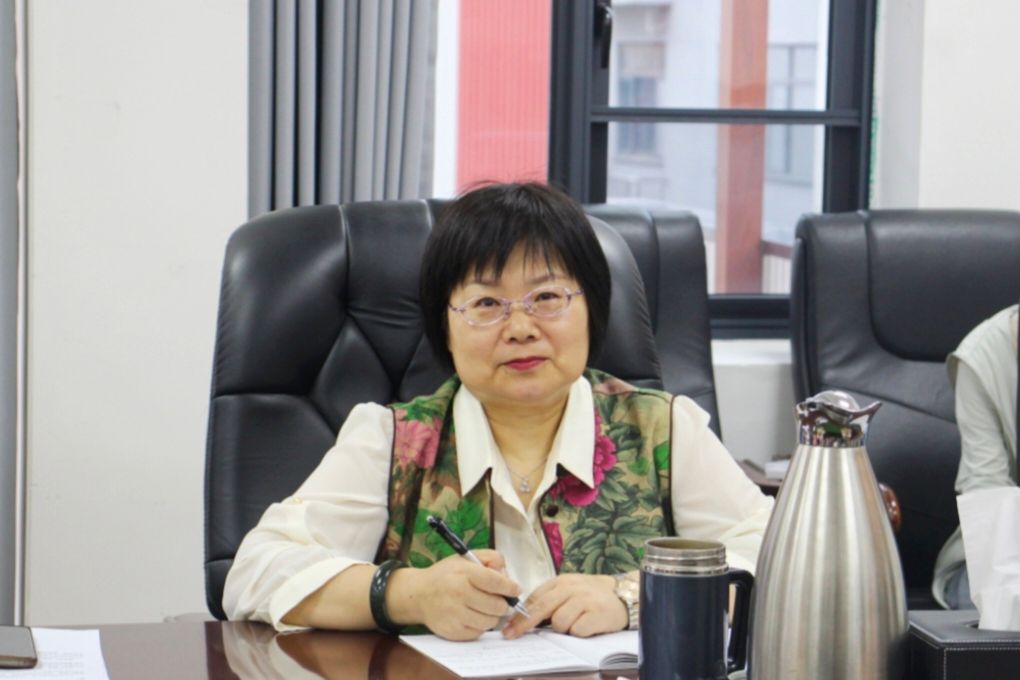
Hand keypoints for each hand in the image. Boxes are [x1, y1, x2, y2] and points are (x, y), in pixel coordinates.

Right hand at [390, 549, 521, 640]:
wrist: (418, 595)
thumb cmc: (446, 575)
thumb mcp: (465, 558)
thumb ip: (490, 558)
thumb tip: (507, 576)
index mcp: (464, 573)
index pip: (496, 582)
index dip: (510, 587)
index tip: (515, 589)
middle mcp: (459, 594)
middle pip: (497, 605)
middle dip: (503, 603)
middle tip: (499, 599)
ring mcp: (455, 615)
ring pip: (490, 621)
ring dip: (493, 615)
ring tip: (485, 607)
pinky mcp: (453, 631)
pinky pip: (478, 632)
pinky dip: (480, 625)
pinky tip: (473, 616)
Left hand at [501, 573, 626, 638]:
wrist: (622, 595)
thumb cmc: (590, 596)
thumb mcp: (568, 591)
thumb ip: (550, 599)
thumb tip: (524, 619)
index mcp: (561, 581)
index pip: (534, 598)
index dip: (519, 615)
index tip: (508, 628)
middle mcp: (572, 588)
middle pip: (542, 608)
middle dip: (524, 625)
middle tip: (512, 636)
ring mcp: (585, 600)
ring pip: (559, 622)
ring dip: (562, 629)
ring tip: (575, 624)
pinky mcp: (597, 613)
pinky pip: (577, 630)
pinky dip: (578, 633)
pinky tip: (586, 627)